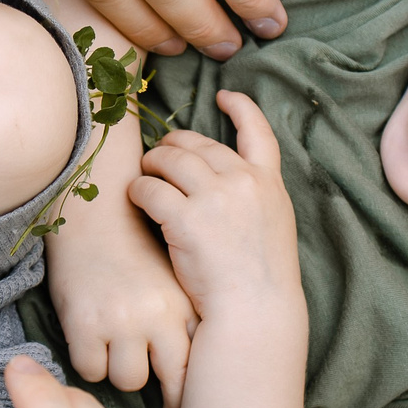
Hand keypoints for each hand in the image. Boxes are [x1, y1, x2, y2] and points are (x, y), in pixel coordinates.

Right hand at [46, 216, 195, 407]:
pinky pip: (91, 369)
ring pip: (128, 379)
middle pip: (168, 380)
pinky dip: (89, 360)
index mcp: (184, 303)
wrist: (92, 206)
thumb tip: (199, 367)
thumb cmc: (133, 244)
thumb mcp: (171, 275)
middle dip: (167, 398)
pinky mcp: (86, 323)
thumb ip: (184, 316)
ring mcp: (122, 320)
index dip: (194, 393)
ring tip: (116, 348)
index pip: (197, 363)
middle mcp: (158, 314)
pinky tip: (89, 339)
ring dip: (121, 369)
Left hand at [126, 92, 302, 325]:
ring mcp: (215, 197)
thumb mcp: (272, 227)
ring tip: (144, 175)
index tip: (225, 95)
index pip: (258, 132)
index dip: (241, 108)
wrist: (254, 312)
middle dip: (174, 144)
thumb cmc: (258, 281)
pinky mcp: (185, 218)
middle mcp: (243, 181)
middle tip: (160, 154)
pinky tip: (135, 199)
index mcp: (268, 183)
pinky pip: (149, 189)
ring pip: (169, 158)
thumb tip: (221, 180)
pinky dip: (138, 190)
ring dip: (152, 163)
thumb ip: (253, 198)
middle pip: (198, 143)